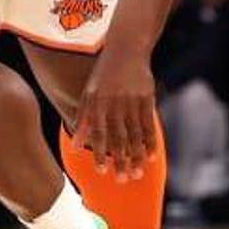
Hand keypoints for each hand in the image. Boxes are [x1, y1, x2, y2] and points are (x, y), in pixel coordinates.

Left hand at [73, 52, 157, 181]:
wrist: (127, 49)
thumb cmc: (103, 74)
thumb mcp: (88, 94)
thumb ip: (83, 120)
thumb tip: (76, 147)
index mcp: (98, 104)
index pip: (99, 133)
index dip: (100, 153)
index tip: (102, 171)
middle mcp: (115, 104)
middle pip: (118, 137)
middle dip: (120, 160)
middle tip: (122, 180)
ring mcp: (132, 101)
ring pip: (135, 134)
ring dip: (136, 156)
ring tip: (137, 173)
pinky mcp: (147, 98)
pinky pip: (149, 124)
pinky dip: (151, 141)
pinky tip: (152, 156)